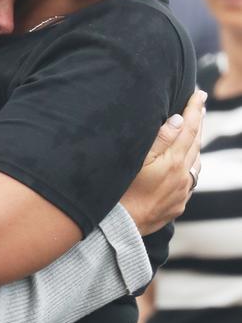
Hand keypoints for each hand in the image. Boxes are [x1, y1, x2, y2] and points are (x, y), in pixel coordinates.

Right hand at [121, 90, 204, 235]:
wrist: (121, 229)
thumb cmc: (121, 192)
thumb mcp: (136, 161)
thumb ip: (160, 139)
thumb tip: (178, 120)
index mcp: (173, 162)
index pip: (188, 128)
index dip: (194, 109)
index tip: (200, 93)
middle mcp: (183, 177)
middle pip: (195, 144)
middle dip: (198, 122)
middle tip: (200, 105)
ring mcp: (182, 193)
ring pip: (195, 163)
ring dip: (196, 144)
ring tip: (194, 131)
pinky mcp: (177, 205)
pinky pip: (190, 181)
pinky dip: (190, 166)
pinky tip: (185, 164)